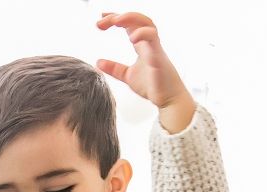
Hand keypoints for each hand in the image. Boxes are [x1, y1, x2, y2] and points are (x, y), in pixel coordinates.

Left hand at [96, 11, 194, 132]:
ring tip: (115, 21)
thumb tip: (98, 62)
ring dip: (130, 18)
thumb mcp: (128, 76)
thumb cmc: (152, 86)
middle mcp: (149, 42)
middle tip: (102, 20)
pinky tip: (131, 37)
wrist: (168, 99)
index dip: (115, 18)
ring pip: (146, 23)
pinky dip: (142, 34)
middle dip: (119, 16)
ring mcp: (154, 47)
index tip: (101, 19)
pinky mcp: (158, 56)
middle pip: (136, 19)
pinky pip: (153, 38)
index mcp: (142, 45)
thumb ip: (114, 68)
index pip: (129, 25)